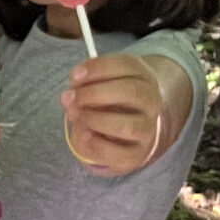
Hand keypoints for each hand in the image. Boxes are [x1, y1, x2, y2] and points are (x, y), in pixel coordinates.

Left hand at [61, 50, 170, 175]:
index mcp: (142, 77)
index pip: (125, 66)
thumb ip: (85, 85)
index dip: (97, 68)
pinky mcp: (137, 153)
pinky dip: (97, 145)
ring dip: (96, 120)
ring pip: (128, 125)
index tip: (74, 75)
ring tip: (78, 116)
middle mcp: (151, 101)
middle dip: (94, 93)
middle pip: (130, 91)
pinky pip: (119, 153)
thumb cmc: (112, 101)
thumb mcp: (102, 84)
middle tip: (71, 98)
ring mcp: (147, 129)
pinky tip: (84, 135)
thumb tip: (68, 97)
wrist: (134, 128)